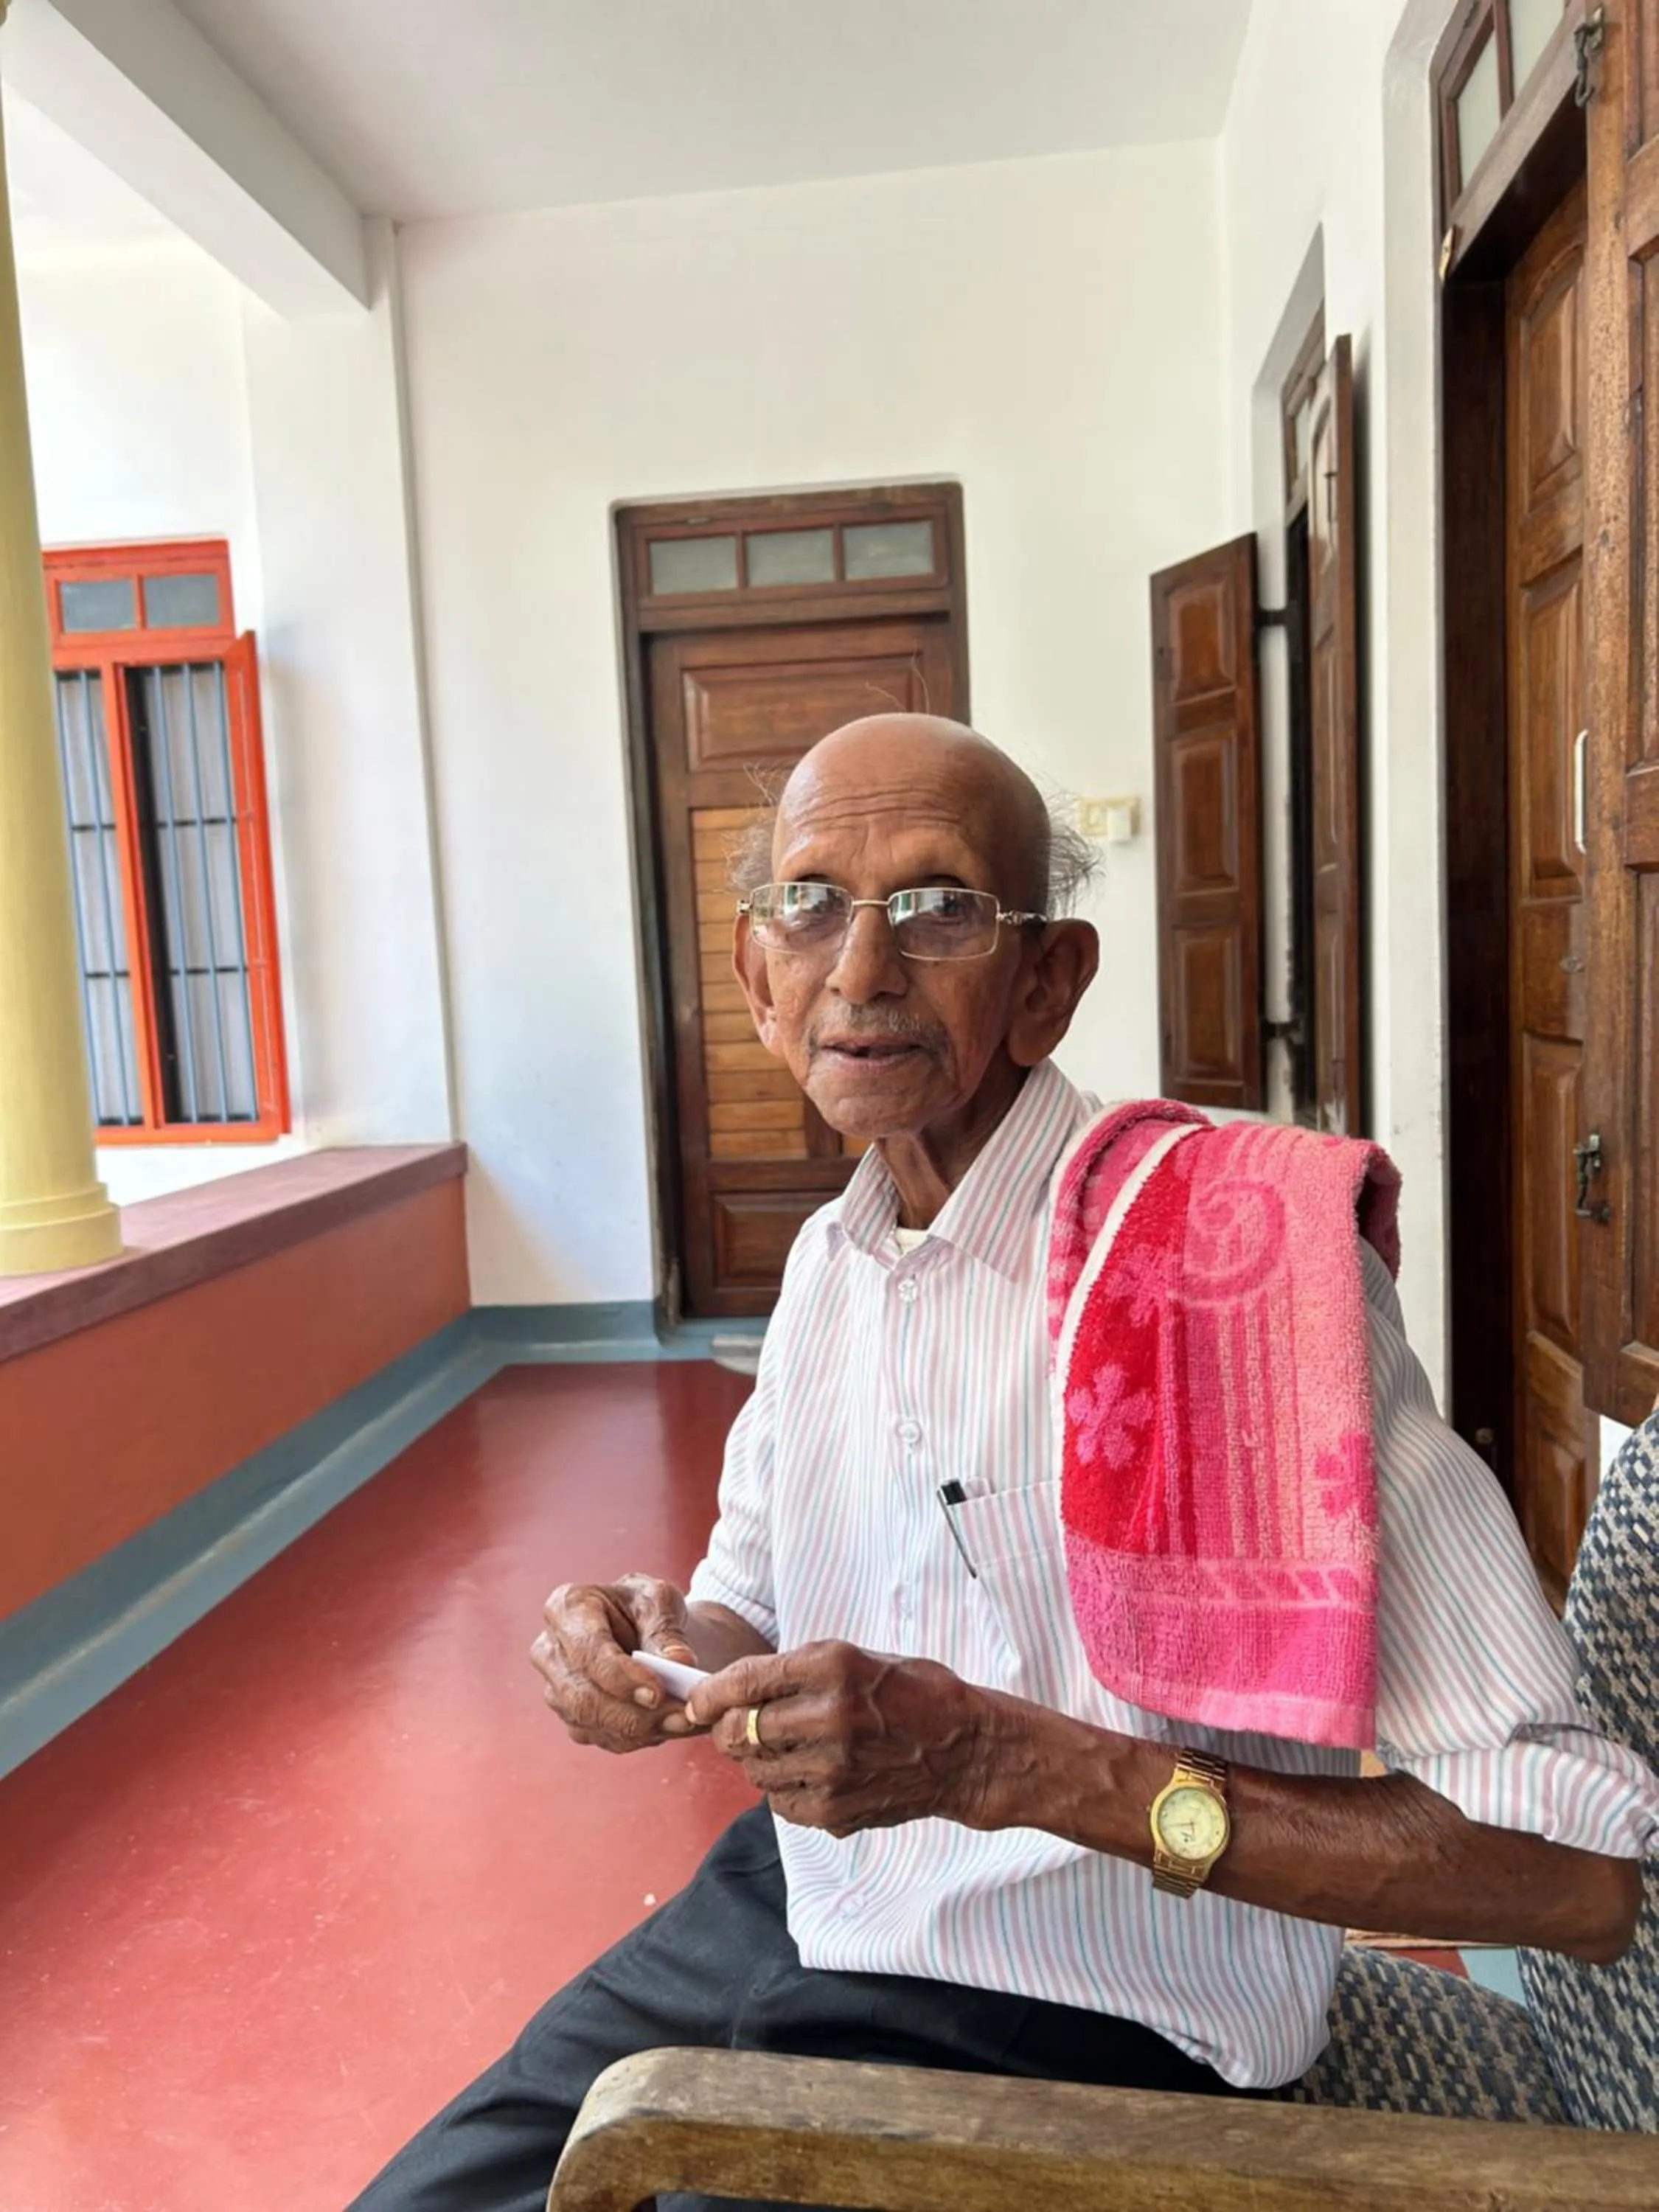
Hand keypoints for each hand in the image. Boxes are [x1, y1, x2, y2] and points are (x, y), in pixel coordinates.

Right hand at [530, 1574, 700, 1753]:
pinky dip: (637, 1737)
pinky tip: (666, 1726)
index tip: (658, 1692)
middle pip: (583, 1697)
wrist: (643, 1628)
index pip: (588, 1651)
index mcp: (567, 1608)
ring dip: (640, 1729)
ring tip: (681, 1721)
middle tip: (680, 1716)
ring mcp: (556, 1688)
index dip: (621, 1677)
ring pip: (592, 1723)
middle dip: (634, 1713)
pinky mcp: (571, 1716)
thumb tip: (679, 1662)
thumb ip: (667, 1631)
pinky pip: (601, 1737)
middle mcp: (551, 1650)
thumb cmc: (645, 1607)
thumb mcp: (660, 1601)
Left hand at [685, 1640, 998, 1836]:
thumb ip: (797, 1673)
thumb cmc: (913, 1695)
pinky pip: (780, 1802)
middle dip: (726, 1728)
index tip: (696, 1700)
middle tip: (733, 1726)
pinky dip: (782, 1788)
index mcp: (833, 1668)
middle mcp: (828, 1718)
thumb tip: (733, 1690)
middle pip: (740, 1731)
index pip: (745, 1682)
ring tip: (780, 1748)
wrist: (966, 1751)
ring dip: (755, 1760)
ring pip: (755, 1770)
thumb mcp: (858, 1658)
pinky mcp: (836, 1811)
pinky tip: (807, 1773)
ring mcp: (832, 1770)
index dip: (710, 1693)